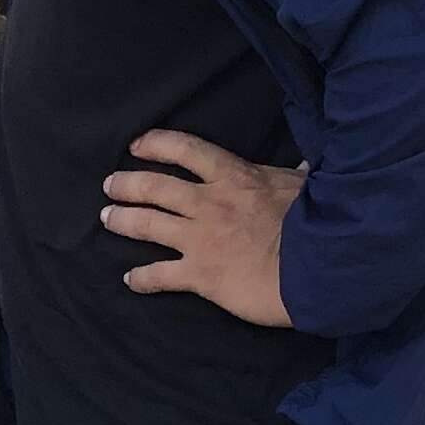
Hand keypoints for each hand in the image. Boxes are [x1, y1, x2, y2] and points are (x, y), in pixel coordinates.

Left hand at [104, 130, 305, 329]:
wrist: (316, 267)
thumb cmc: (317, 223)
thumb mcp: (305, 186)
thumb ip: (296, 174)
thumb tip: (309, 162)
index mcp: (234, 177)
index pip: (186, 150)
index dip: (157, 144)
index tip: (137, 145)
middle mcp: (208, 204)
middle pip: (155, 187)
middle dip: (127, 184)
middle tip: (109, 185)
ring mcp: (200, 239)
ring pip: (147, 224)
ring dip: (122, 221)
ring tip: (107, 219)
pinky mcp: (200, 275)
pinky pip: (159, 275)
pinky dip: (141, 278)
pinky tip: (130, 280)